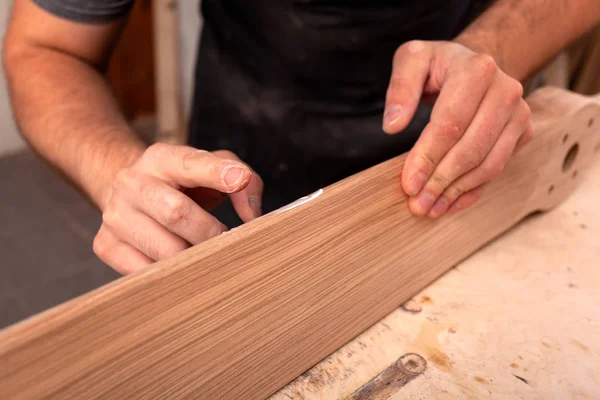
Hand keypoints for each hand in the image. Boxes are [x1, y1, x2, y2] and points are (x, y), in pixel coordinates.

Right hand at [93, 143, 262, 273]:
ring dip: (194, 259)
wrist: (133, 194)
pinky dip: (172, 275)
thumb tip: (252, 216)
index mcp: (161, 158)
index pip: (191, 162)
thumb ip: (243, 181)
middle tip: (226, 242)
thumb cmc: (183, 185)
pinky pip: (147, 272)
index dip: (217, 173)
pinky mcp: (106, 245)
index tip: (239, 180)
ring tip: (205, 255)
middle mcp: (131, 182)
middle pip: (176, 213)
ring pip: (164, 250)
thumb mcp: (214, 170)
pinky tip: (181, 266)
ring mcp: (114, 215)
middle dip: (210, 233)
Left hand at [383, 40, 532, 217]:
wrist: (477, 64)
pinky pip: (498, 169)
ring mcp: (519, 113)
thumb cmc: (439, 64)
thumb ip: (400, 88)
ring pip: (489, 164)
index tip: (408, 184)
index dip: (428, 157)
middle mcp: (505, 91)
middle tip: (417, 204)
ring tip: (431, 208)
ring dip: (457, 191)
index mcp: (477, 70)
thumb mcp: (412, 60)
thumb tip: (392, 126)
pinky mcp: (523, 133)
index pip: (450, 124)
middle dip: (441, 181)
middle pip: (471, 149)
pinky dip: (473, 191)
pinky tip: (451, 203)